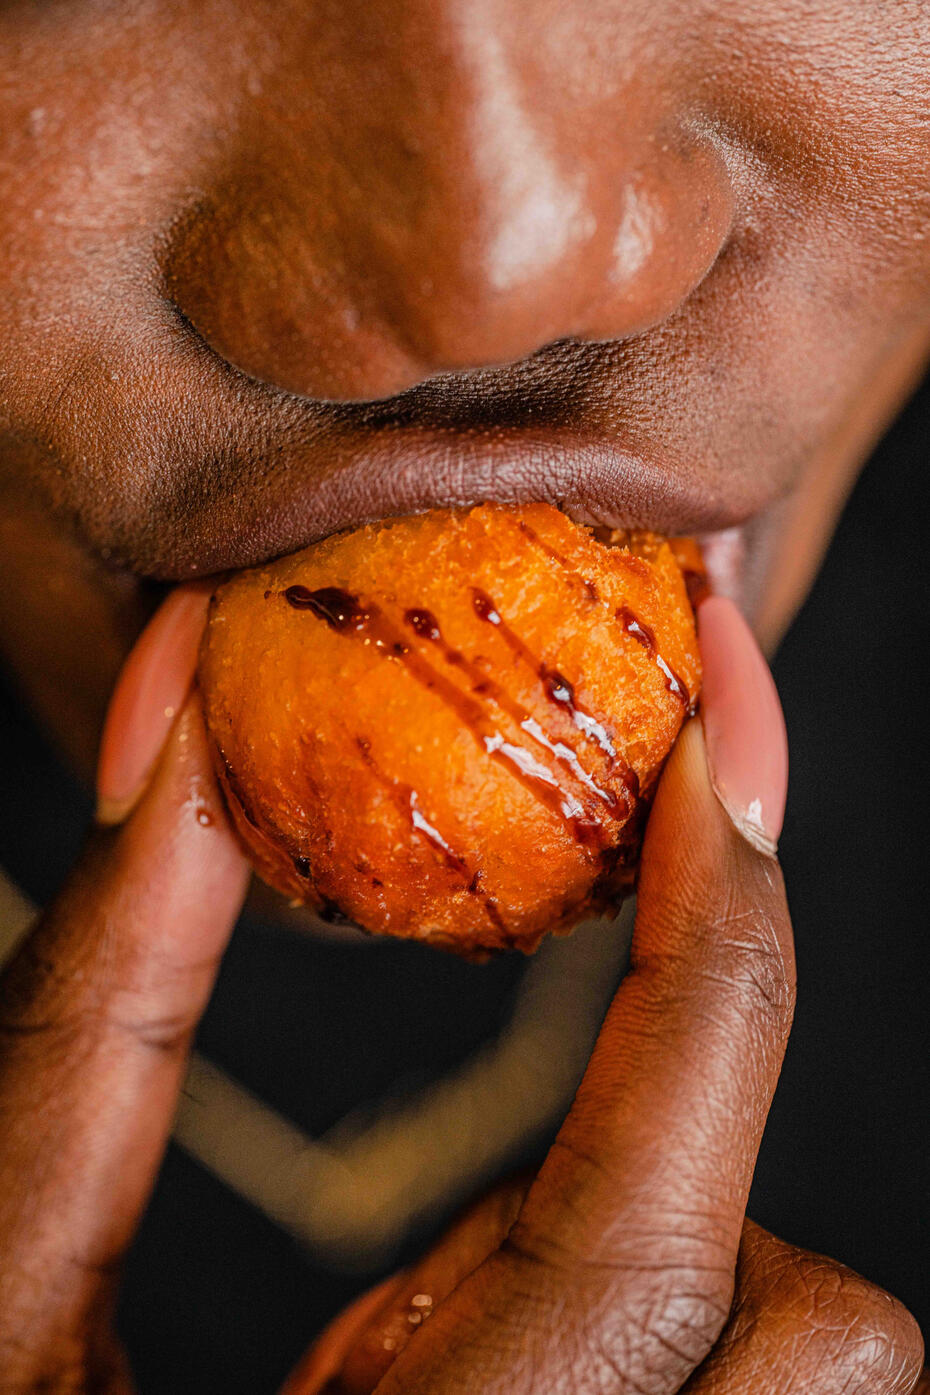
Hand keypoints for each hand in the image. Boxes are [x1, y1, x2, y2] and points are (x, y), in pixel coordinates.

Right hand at [0, 593, 923, 1394]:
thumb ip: (100, 1018)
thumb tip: (181, 752)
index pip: (648, 1241)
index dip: (720, 951)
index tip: (724, 751)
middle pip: (825, 1347)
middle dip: (689, 1191)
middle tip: (499, 1200)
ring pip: (816, 1383)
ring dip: (677, 1279)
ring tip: (461, 1325)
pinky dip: (655, 1349)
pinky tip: (474, 1377)